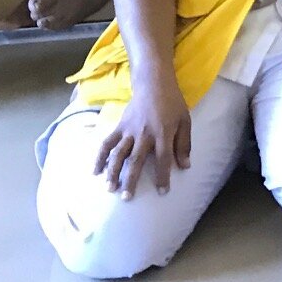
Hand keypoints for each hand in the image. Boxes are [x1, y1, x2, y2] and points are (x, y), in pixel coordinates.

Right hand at [94, 78, 190, 196]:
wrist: (154, 84)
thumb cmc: (172, 103)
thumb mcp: (185, 121)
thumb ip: (184, 144)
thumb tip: (185, 166)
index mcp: (163, 133)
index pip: (163, 159)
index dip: (162, 176)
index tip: (162, 192)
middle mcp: (144, 134)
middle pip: (136, 160)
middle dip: (131, 180)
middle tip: (127, 197)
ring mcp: (129, 131)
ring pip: (118, 154)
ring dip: (112, 172)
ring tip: (110, 189)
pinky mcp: (119, 127)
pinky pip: (107, 143)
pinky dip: (100, 157)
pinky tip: (95, 171)